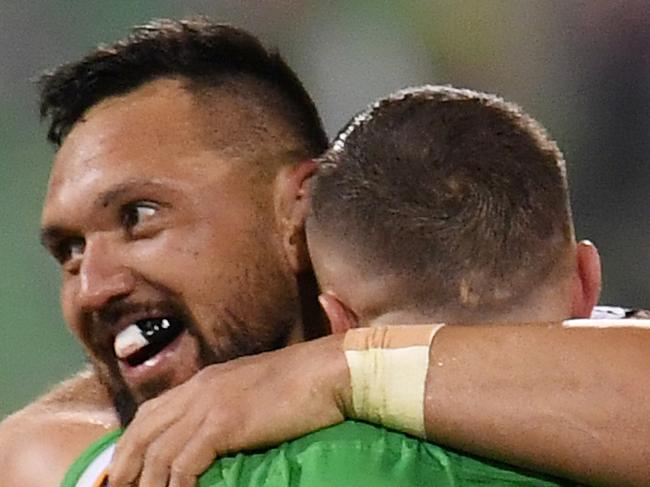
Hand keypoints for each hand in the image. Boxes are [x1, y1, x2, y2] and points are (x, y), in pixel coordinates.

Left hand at [108, 333, 348, 486]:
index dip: (128, 446)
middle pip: (141, 433)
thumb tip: (218, 436)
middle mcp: (198, 389)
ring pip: (157, 453)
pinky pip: (184, 464)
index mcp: (203, 381)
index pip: (149, 414)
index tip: (121, 474)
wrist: (328, 371)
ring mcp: (209, 404)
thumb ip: (229, 406)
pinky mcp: (225, 423)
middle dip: (123, 470)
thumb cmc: (302, 383)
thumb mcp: (254, 390)